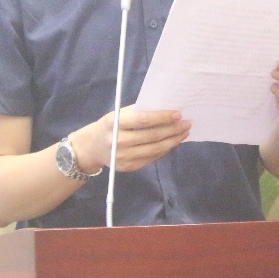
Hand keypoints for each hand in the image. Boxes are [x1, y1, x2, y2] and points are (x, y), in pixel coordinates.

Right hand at [72, 104, 190, 172]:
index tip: (178, 114)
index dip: (162, 117)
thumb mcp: (118, 114)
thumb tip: (166, 110)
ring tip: (183, 133)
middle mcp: (117, 141)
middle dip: (173, 130)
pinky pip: (151, 158)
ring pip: (155, 149)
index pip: (143, 120)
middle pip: (152, 136)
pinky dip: (164, 150)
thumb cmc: (109, 126)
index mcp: (113, 123)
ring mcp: (123, 157)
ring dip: (173, 141)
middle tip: (186, 123)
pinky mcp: (128, 167)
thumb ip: (138, 112)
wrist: (91, 148)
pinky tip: (172, 142)